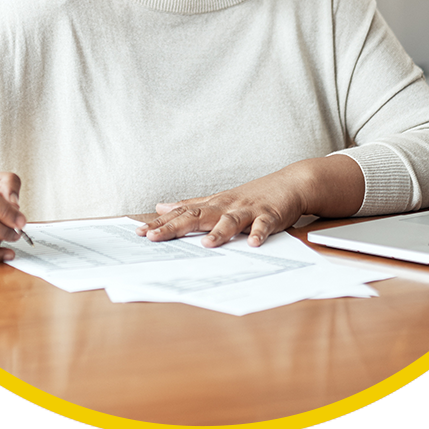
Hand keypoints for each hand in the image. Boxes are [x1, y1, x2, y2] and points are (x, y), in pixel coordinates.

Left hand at [136, 155, 364, 247]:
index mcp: (213, 205)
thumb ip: (190, 204)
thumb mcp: (218, 200)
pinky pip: (264, 226)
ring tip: (206, 244)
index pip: (182, 213)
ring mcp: (248, 210)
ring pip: (231, 221)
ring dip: (219, 232)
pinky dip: (259, 233)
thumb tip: (161, 206)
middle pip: (198, 216)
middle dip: (175, 227)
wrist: (289, 184)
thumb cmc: (251, 196)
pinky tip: (254, 244)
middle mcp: (226, 206)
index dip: (161, 223)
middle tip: (154, 238)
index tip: (140, 232)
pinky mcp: (269, 215)